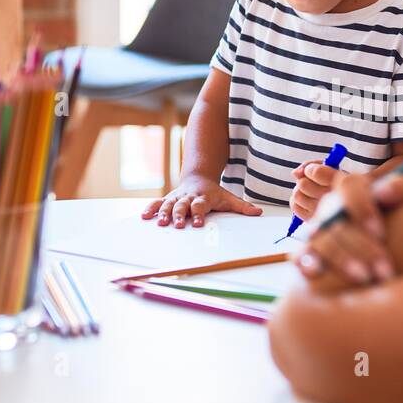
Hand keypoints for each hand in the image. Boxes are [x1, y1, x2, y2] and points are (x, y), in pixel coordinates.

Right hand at [142, 176, 261, 227]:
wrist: (198, 177)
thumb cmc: (214, 193)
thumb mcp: (229, 198)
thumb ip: (242, 206)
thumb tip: (258, 213)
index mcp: (202, 197)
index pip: (200, 205)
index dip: (198, 213)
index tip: (197, 223)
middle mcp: (188, 196)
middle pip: (182, 205)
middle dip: (178, 214)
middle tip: (176, 225)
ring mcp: (176, 197)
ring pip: (168, 204)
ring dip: (163, 213)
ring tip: (160, 223)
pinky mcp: (168, 199)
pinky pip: (157, 203)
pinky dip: (150, 209)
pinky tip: (144, 217)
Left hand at [290, 160, 340, 220]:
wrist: (350, 203)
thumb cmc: (337, 181)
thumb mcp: (330, 166)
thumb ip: (312, 164)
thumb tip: (295, 173)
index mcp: (340, 183)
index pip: (316, 173)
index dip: (310, 169)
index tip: (313, 170)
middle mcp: (332, 199)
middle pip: (303, 184)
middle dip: (304, 180)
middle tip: (312, 182)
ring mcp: (322, 211)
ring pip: (297, 195)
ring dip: (299, 191)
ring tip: (309, 191)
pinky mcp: (314, 219)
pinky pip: (295, 207)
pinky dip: (297, 202)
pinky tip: (306, 199)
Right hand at [293, 172, 402, 285]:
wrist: (392, 244)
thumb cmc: (400, 218)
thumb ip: (400, 189)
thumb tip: (385, 193)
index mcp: (352, 189)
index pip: (349, 187)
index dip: (362, 208)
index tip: (380, 232)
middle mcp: (331, 207)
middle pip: (337, 221)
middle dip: (362, 247)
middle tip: (384, 271)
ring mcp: (318, 229)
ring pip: (322, 241)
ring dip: (341, 259)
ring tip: (365, 278)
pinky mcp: (310, 253)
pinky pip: (301, 256)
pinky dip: (306, 262)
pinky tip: (317, 273)